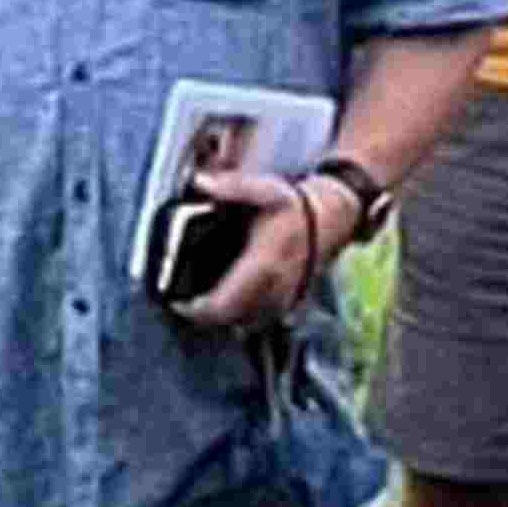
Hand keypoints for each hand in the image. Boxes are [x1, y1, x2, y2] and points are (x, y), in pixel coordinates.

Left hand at [181, 173, 350, 336]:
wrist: (331, 219)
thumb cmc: (295, 205)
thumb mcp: (264, 189)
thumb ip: (230, 186)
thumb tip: (198, 181)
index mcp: (263, 265)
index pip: (223, 304)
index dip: (196, 309)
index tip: (177, 302)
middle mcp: (275, 288)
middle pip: (229, 320)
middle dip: (203, 315)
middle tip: (184, 303)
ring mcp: (285, 300)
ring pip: (245, 324)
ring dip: (223, 318)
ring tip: (203, 303)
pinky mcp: (292, 304)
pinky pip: (261, 322)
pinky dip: (242, 317)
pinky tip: (230, 302)